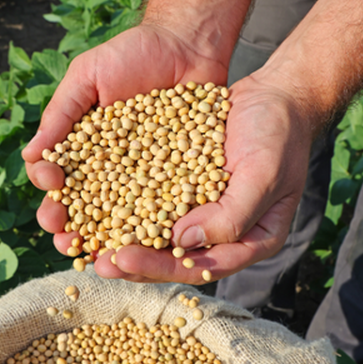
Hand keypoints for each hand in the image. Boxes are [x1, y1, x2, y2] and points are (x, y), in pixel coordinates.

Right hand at [21, 23, 228, 254]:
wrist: (188, 43)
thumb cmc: (132, 54)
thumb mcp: (88, 75)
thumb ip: (61, 114)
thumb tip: (29, 157)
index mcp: (82, 150)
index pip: (58, 179)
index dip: (51, 192)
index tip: (51, 191)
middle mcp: (110, 170)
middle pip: (85, 208)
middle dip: (72, 227)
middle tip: (66, 239)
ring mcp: (145, 178)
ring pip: (122, 218)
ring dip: (108, 240)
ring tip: (100, 255)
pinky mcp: (179, 180)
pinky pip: (166, 208)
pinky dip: (156, 228)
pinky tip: (150, 244)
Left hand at [94, 73, 314, 283]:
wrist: (275, 96)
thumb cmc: (279, 136)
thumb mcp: (264, 175)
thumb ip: (231, 215)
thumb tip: (182, 243)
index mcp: (249, 242)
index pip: (201, 267)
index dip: (160, 268)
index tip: (121, 259)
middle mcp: (222, 233)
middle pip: (172, 258)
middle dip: (132, 261)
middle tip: (93, 263)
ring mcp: (200, 211)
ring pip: (156, 234)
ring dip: (121, 238)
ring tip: (84, 241)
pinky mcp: (182, 186)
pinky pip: (151, 201)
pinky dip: (123, 204)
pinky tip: (92, 202)